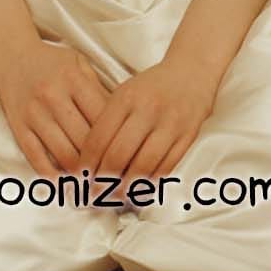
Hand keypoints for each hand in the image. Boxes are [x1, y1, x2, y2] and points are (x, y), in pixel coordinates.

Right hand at [0, 41, 110, 178]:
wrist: (12, 55)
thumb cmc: (52, 61)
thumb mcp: (79, 64)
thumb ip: (98, 90)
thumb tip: (121, 124)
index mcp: (73, 79)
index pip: (101, 117)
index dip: (117, 140)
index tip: (128, 157)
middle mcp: (53, 96)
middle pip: (84, 140)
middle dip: (102, 163)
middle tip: (116, 179)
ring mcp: (34, 114)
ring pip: (63, 154)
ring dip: (81, 174)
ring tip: (96, 187)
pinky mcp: (18, 127)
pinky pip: (37, 158)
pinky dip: (53, 177)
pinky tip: (66, 186)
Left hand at [76, 54, 219, 186]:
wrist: (190, 74)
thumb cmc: (151, 88)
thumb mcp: (124, 94)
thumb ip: (107, 122)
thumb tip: (89, 161)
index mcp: (126, 98)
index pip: (99, 138)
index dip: (87, 163)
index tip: (81, 177)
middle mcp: (148, 110)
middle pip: (119, 155)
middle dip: (103, 180)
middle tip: (96, 193)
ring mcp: (169, 124)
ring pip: (142, 166)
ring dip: (126, 187)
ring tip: (115, 196)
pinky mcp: (187, 137)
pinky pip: (165, 169)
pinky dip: (149, 183)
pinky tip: (139, 188)